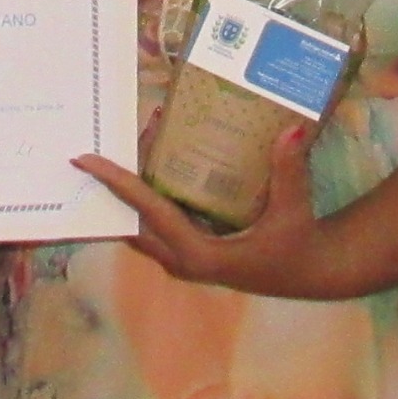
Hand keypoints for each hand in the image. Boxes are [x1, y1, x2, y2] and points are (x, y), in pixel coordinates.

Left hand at [73, 128, 352, 300]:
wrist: (311, 270)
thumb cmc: (299, 243)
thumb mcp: (293, 207)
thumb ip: (289, 170)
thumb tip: (291, 128)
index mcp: (199, 254)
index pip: (149, 212)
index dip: (117, 184)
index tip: (86, 161)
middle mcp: (183, 260)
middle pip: (135, 218)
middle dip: (120, 181)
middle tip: (115, 140)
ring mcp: (185, 260)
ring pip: (142, 224)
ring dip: (134, 189)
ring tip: (135, 145)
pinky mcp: (192, 253)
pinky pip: (157, 224)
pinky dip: (149, 197)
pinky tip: (155, 165)